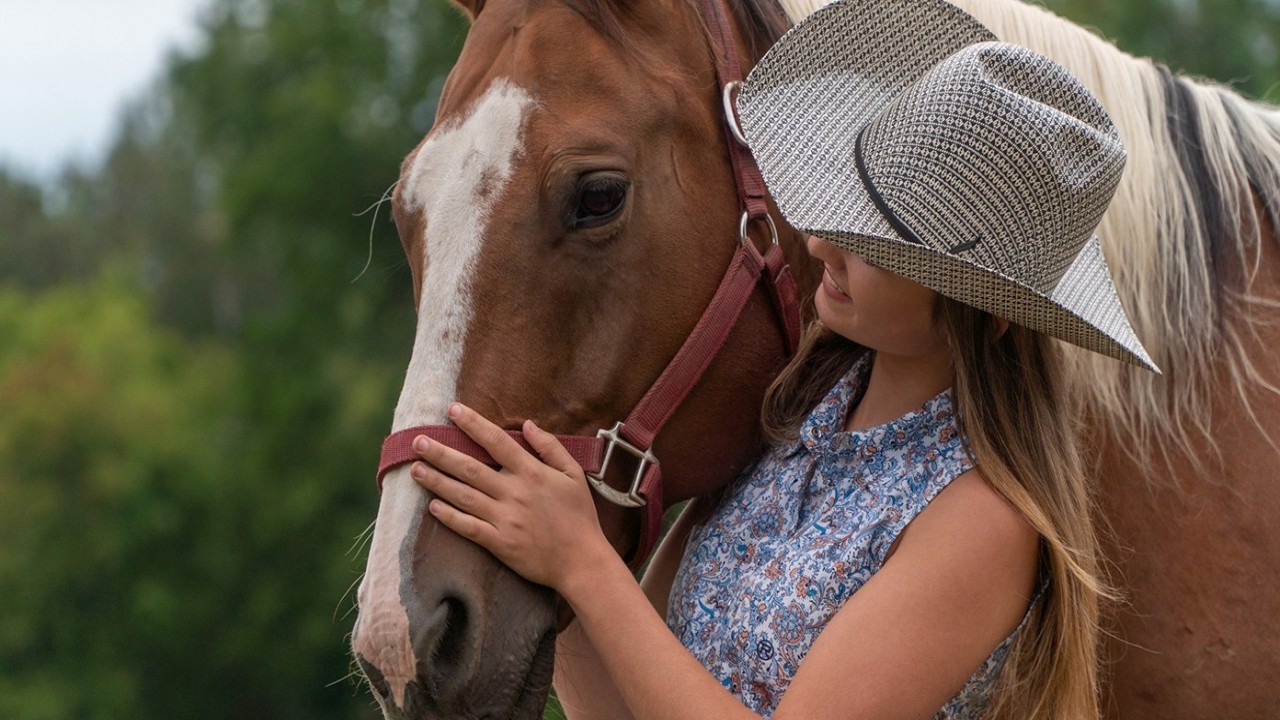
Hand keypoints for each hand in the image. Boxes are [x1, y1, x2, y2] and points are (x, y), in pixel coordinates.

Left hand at [410, 402, 612, 589]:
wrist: (582, 561)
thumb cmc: (579, 516)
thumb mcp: (573, 474)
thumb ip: (550, 447)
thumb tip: (528, 424)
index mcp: (532, 472)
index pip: (496, 441)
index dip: (473, 424)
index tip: (453, 410)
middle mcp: (514, 492)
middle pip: (469, 468)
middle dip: (440, 453)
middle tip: (417, 441)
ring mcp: (505, 519)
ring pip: (462, 495)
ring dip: (436, 481)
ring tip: (415, 469)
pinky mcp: (499, 543)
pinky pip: (468, 527)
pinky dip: (448, 516)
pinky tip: (432, 507)